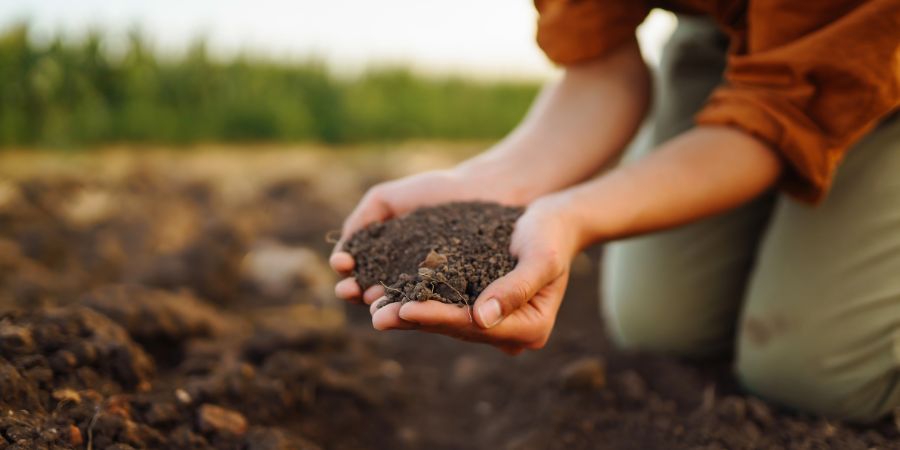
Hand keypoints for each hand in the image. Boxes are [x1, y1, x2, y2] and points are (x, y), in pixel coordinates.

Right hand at [330, 167, 517, 305]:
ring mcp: (431, 290)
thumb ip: (362, 219)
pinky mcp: (457, 296)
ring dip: (383, 305)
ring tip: (372, 302)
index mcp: (387, 259)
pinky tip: (407, 304)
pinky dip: (419, 307)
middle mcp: (406, 279)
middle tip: (349, 290)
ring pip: (401, 303)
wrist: (485, 190)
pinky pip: (435, 303)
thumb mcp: (388, 199)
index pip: (359, 272)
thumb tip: (341, 253)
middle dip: (358, 292)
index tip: (342, 265)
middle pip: (374, 292)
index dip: (348, 272)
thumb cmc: (437, 191)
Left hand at [370, 195, 582, 353]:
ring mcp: (494, 323)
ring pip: (445, 321)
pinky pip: (444, 307)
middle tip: (376, 316)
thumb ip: (515, 288)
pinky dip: (417, 300)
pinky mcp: (479, 307)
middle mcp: (510, 333)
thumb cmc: (551, 234)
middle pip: (455, 328)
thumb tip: (481, 318)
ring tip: (373, 308)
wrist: (553, 222)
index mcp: (531, 328)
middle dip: (414, 320)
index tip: (405, 309)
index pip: (474, 326)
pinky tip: (387, 295)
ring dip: (408, 315)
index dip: (438, 317)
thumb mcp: (540, 257)